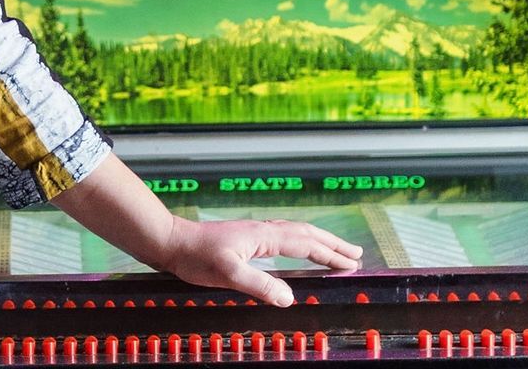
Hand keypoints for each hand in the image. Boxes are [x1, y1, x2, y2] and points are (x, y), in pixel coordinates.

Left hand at [156, 217, 361, 306]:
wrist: (172, 242)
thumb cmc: (196, 257)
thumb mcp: (227, 273)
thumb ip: (259, 285)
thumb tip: (289, 298)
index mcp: (264, 236)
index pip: (306, 244)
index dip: (330, 254)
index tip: (352, 263)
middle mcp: (263, 230)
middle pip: (306, 233)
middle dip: (332, 244)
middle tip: (356, 253)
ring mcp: (254, 232)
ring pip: (295, 232)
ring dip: (318, 241)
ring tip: (335, 249)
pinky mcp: (246, 237)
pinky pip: (283, 236)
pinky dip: (300, 241)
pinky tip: (296, 249)